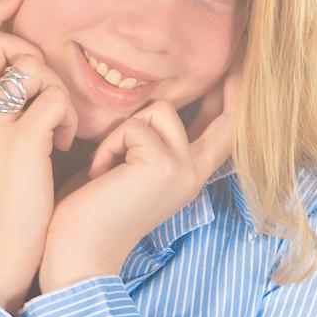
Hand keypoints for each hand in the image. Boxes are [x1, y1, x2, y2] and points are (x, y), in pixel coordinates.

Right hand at [0, 0, 78, 316]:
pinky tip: (65, 143)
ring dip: (55, 86)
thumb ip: (3, 106)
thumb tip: (32, 74)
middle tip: (44, 80)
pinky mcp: (20, 144)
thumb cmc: (8, 196)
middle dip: (24, 45)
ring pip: (28, 63)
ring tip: (60, 123)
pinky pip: (54, 100)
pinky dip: (68, 118)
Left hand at [39, 37, 245, 292]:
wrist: (76, 253)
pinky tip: (101, 176)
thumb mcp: (127, 168)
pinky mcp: (163, 164)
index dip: (232, 102)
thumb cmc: (91, 210)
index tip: (239, 75)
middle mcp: (193, 173)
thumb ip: (147, 141)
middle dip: (232, 88)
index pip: (220, 134)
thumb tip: (152, 108)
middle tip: (238, 64)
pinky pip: (133, 127)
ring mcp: (183, 169)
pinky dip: (108, 147)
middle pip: (223, 119)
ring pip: (159, 110)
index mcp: (186, 176)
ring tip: (108, 165)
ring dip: (124, 131)